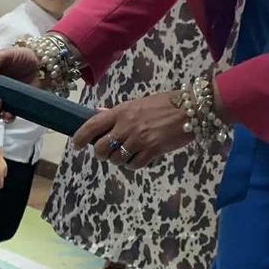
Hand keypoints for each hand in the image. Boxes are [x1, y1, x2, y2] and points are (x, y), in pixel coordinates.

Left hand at [75, 92, 194, 170]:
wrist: (191, 109)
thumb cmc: (165, 103)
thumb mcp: (138, 103)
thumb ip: (118, 112)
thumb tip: (99, 113)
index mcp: (121, 111)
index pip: (92, 125)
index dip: (81, 137)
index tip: (77, 144)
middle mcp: (127, 125)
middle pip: (102, 148)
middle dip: (101, 154)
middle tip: (106, 153)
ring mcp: (139, 139)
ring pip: (117, 159)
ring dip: (118, 160)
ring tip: (125, 155)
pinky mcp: (152, 150)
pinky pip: (134, 164)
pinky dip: (132, 165)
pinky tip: (137, 159)